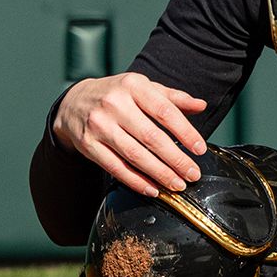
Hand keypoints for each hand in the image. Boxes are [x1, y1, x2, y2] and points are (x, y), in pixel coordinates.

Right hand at [53, 72, 207, 196]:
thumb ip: (173, 98)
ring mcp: (99, 125)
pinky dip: (136, 181)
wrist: (74, 101)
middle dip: (176, 159)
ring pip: (134, 155)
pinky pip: (115, 167)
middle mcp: (114, 104)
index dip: (185, 132)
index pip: (164, 111)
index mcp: (133, 86)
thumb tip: (201, 105)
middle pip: (151, 137)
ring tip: (177, 184)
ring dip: (159, 173)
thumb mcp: (143, 88)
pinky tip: (152, 189)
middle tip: (192, 174)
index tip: (200, 149)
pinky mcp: (88, 144)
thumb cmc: (118, 95)